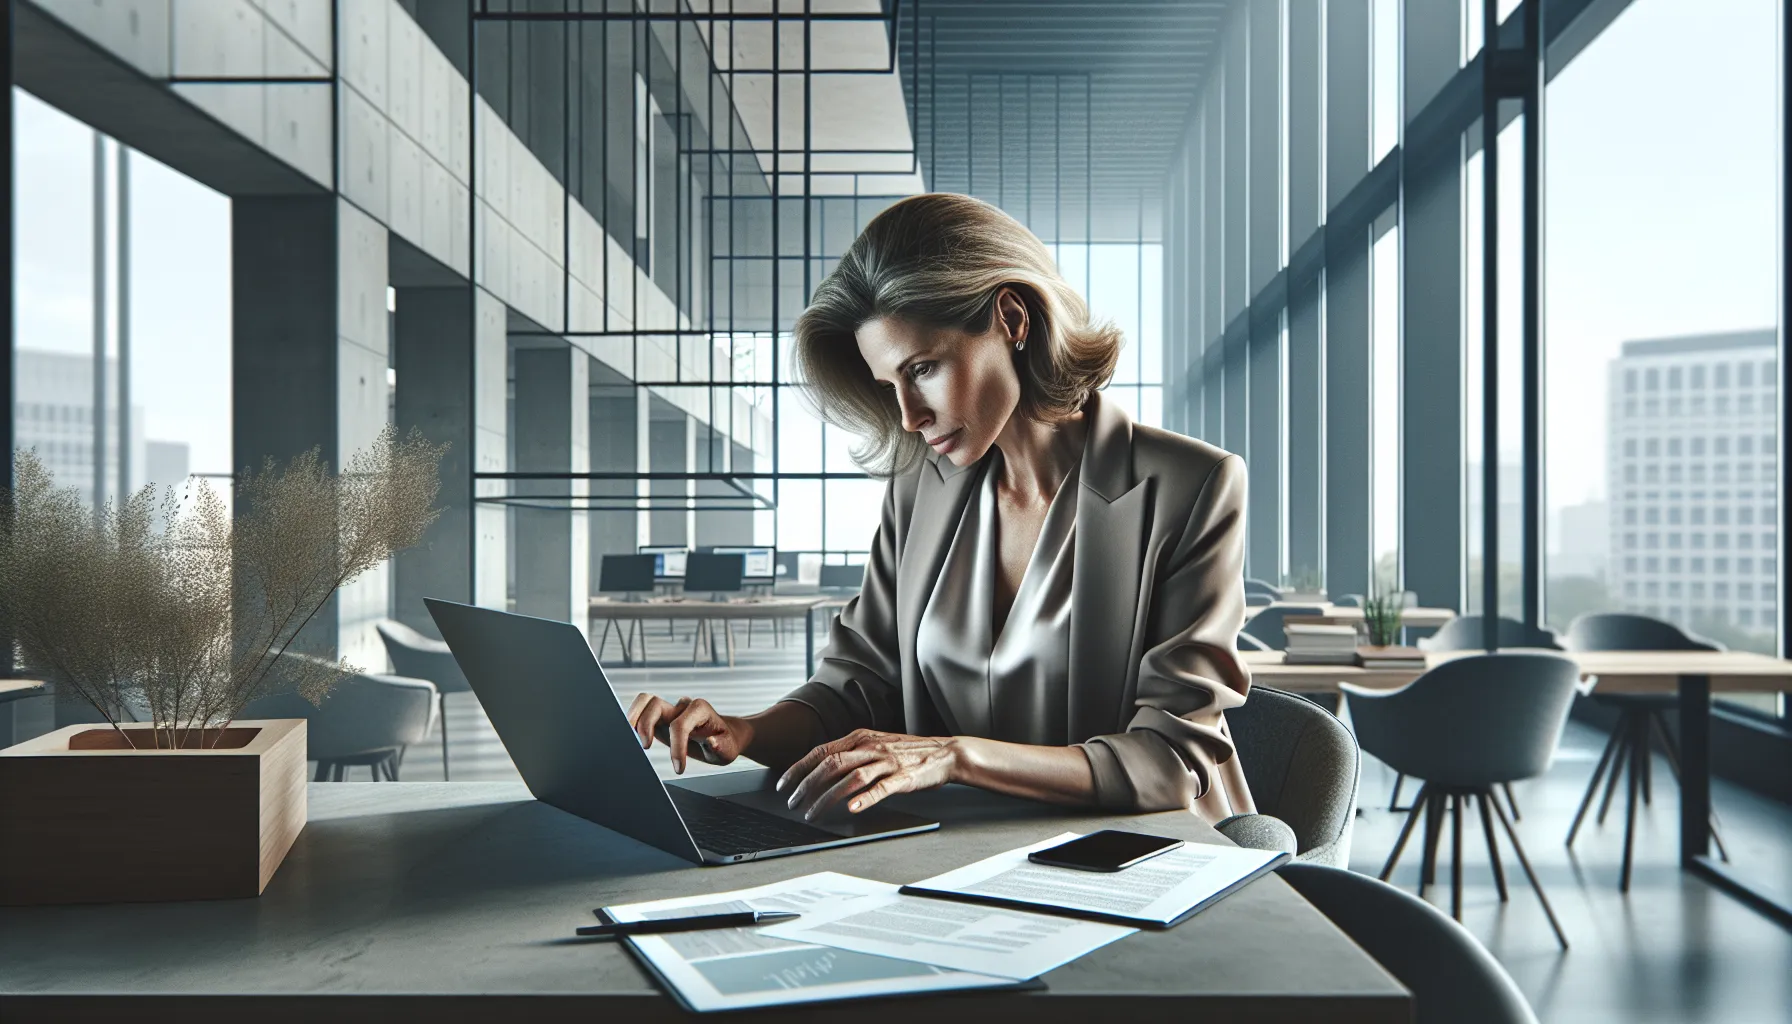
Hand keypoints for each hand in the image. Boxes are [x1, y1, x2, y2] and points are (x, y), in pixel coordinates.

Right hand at [626, 694, 751, 773]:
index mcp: (700, 710)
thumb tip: (710, 741)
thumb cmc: (726, 742)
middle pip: (655, 703)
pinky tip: (631, 736)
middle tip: (644, 747)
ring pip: (645, 701)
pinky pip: (643, 711)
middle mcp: (683, 707)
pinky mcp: (661, 718)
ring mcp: (670, 710)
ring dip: (633, 716)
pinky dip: (634, 720)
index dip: (676, 747)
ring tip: (628, 735)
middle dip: (646, 724)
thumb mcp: (729, 749)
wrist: (725, 736)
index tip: (679, 768)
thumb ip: (720, 746)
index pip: (680, 724)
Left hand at [775, 729, 961, 819]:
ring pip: (850, 778)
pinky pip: (881, 788)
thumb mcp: (875, 744)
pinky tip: (851, 809)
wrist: (945, 753)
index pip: (822, 750)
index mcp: (861, 737)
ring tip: (813, 812)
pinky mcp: (903, 778)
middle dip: (807, 785)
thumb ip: (851, 752)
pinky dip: (865, 799)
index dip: (799, 767)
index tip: (784, 784)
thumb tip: (821, 768)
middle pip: (831, 764)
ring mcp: (887, 762)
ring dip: (827, 797)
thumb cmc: (907, 752)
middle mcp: (871, 746)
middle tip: (793, 803)